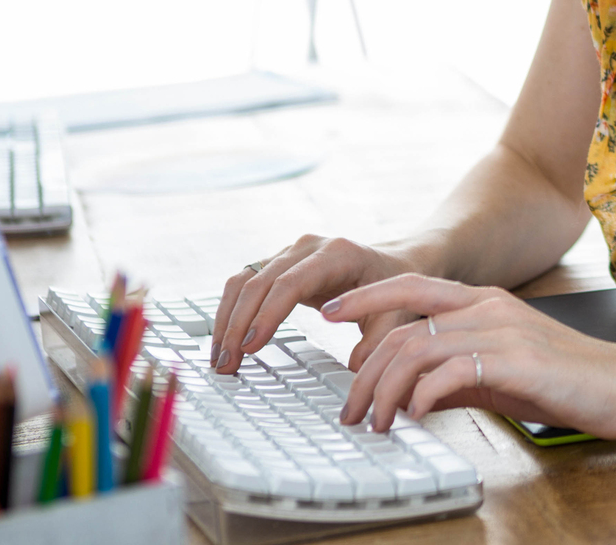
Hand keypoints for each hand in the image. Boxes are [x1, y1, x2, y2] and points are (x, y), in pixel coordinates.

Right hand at [210, 235, 419, 373]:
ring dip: (227, 319)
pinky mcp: (278, 264)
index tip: (251, 346)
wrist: (392, 264)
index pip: (290, 282)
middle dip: (238, 324)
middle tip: (226, 364)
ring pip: (244, 280)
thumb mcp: (396, 313)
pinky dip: (230, 311)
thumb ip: (380, 340)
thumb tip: (356, 367)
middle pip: (260, 282)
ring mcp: (289, 253)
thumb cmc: (394, 288)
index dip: (267, 314)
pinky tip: (224, 339)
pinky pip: (245, 283)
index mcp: (337, 254)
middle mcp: (308, 247)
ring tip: (220, 359)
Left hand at [322, 276, 615, 439]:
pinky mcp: (519, 359)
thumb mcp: (499, 373)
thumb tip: (408, 397)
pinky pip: (454, 370)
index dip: (365, 298)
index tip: (327, 314)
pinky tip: (414, 416)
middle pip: (404, 328)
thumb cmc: (565, 379)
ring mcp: (504, 330)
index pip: (410, 287)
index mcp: (483, 301)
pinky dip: (424, 395)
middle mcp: (489, 307)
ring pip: (419, 350)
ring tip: (375, 423)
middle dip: (364, 372)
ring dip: (385, 391)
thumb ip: (455, 376)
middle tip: (348, 409)